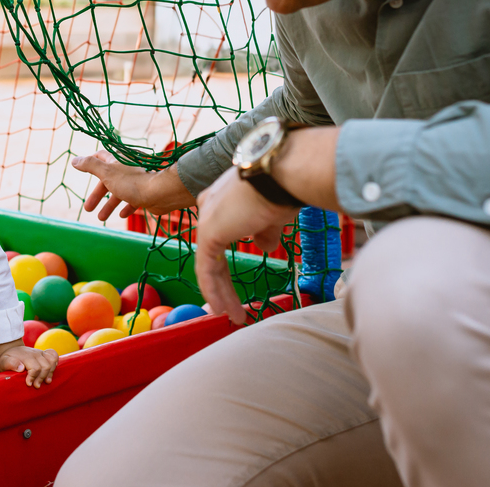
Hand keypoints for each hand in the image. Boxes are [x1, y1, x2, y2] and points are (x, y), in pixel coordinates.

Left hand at [0, 344, 58, 386]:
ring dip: (50, 372)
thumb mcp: (4, 362)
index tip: (29, 384)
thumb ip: (11, 364)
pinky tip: (50, 371)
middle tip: (36, 386)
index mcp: (25, 356)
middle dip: (42, 377)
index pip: (35, 367)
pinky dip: (55, 363)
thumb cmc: (7, 359)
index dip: (33, 377)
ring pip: (52, 361)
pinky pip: (54, 355)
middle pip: (45, 366)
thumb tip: (21, 368)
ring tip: (46, 381)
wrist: (10, 350)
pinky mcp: (44, 353)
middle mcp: (35, 353)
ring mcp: (40, 352)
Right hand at [72, 152, 194, 221]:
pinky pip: (134, 199)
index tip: (81, 170)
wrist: (160, 192)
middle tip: (88, 208)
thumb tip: (75, 160)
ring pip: (120, 191)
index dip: (90, 163)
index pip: (100, 157)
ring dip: (109, 205)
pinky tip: (122, 215)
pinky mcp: (146, 192)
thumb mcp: (106, 172)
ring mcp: (137, 180)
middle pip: (108, 179)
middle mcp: (127, 168)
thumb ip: (90, 165)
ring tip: (101, 218)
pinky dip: (127, 206)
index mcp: (117, 159)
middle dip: (97, 194)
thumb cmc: (132, 182)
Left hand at [195, 167, 298, 325]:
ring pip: (209, 263)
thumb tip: (263, 246)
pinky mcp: (208, 231)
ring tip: (233, 316)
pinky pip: (207, 268)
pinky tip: (223, 309)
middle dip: (221, 282)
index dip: (224, 261)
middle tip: (230, 307)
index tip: (233, 284)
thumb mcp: (273, 215)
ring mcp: (207, 218)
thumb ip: (264, 231)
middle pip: (212, 252)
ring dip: (221, 293)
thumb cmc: (283, 188)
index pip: (221, 233)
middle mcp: (210, 206)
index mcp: (224, 199)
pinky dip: (214, 290)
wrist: (280, 173)